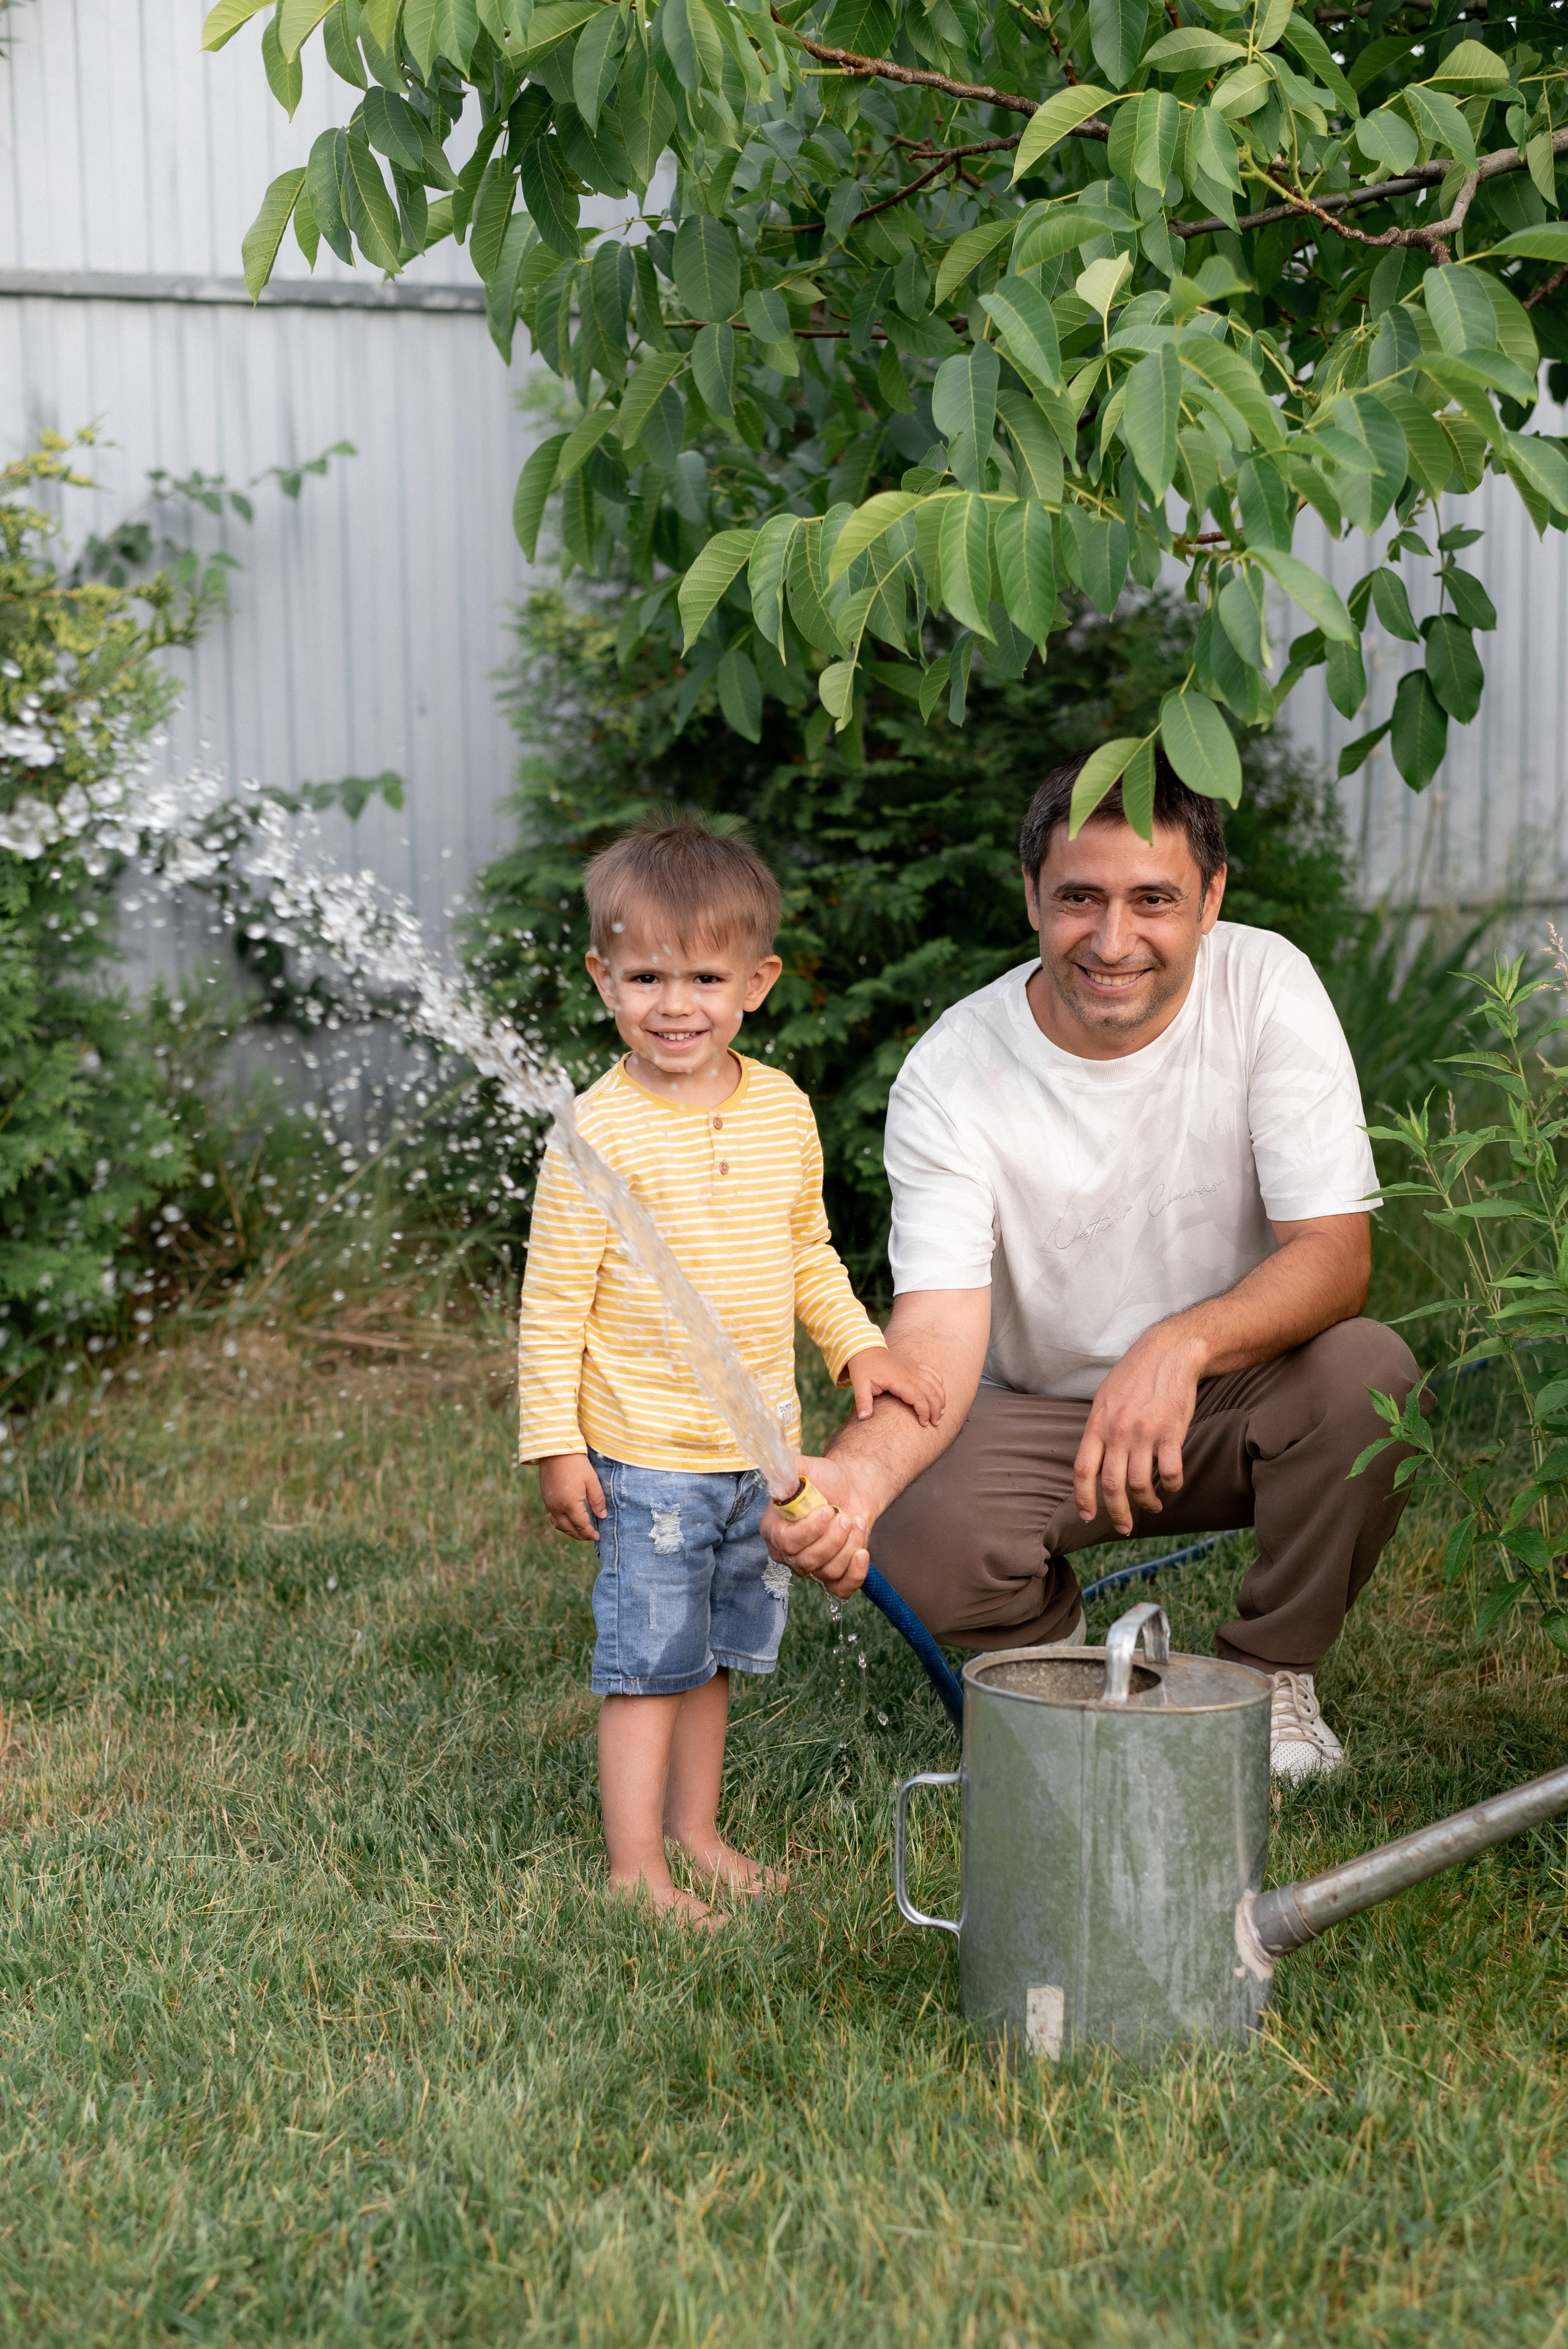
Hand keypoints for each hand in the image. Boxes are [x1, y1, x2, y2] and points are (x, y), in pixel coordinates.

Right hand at [539, 1452, 606, 1540]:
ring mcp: (549, 1504)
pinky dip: (561, 1524)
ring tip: (581, 1532)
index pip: (581, 1526)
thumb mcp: (592, 1480)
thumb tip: (602, 1516)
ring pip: (559, 1526)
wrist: (554, 1451)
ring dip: (570, 1531)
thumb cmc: (576, 1464)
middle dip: (581, 1535)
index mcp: (570, 1504)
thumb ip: (597, 1500)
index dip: (590, 1533)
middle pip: (569, 1529)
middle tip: (591, 1536)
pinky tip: (568, 1521)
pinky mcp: (545, 1499)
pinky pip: (552, 1518)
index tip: (598, 1537)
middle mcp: (557, 1508)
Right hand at [761, 1452, 878, 1598]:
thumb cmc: (825, 1479)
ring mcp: (811, 1567)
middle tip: (845, 1515)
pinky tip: (863, 1552)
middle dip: (834, 1537)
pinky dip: (856, 1573)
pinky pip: (842, 1589)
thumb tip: (778, 1474)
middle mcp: (788, 1554)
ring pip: (829, 1571)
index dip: (811, 1530)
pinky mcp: (834, 1576)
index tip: (829, 1509)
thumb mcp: (803, 1467)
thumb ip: (786, 1470)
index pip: (787, 1543)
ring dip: (850, 1544)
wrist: (851, 1488)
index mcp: (774, 1531)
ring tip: (855, 1521)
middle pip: (808, 1561)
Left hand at [846, 1345, 945, 1425]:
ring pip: (935, 1383)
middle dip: (936, 1409)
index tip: (923, 1424)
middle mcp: (910, 1373)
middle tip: (936, 1423)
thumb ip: (863, 1402)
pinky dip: (939, 1383)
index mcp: (898, 1380)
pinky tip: (939, 1393)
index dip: (924, 1412)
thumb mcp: (860, 1385)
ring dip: (941, 1398)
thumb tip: (863, 1418)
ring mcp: (914, 1367)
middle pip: (931, 1392)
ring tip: (941, 1412)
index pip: (918, 1398)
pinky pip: (932, 1372)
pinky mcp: (915, 1364)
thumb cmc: (864, 1369)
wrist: (865, 1350)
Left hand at [1073, 1322, 1204, 1536]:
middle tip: (1124, 1527)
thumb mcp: (1104, 1398)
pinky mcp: (1172, 1433)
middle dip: (1116, 1513)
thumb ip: (1098, 1429)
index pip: (1083, 1470)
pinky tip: (1171, 1485)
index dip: (1083, 1498)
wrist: (1168, 1353)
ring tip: (1152, 1505)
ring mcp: (1145, 1433)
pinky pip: (1170, 1472)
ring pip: (1140, 1484)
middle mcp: (1118, 1431)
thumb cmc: (1134, 1375)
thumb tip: (1093, 1460)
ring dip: (1147, 1503)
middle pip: (1111, 1485)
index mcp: (1097, 1424)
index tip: (1087, 1516)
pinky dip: (1171, 1485)